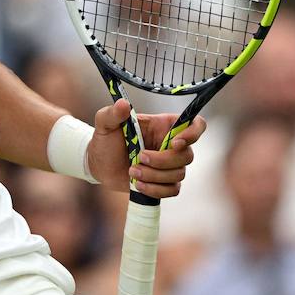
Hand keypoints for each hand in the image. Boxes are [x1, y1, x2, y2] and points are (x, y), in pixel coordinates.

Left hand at [86, 98, 206, 198]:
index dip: (193, 134)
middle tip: (139, 157)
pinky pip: (173, 190)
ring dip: (154, 175)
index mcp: (163, 126)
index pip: (196, 125)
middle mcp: (171, 144)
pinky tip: (138, 185)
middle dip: (162, 160)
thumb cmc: (105, 140)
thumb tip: (123, 104)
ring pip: (179, 174)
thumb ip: (112, 114)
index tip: (175, 142)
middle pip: (187, 155)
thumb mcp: (104, 124)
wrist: (99, 165)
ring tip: (132, 171)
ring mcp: (170, 165)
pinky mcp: (165, 182)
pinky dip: (155, 189)